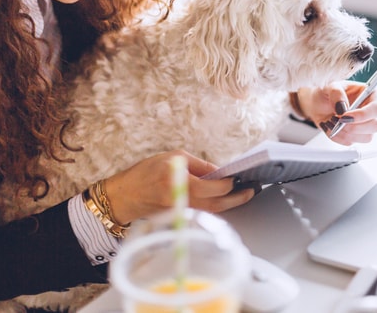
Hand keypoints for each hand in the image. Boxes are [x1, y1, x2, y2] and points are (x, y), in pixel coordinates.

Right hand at [103, 150, 255, 223]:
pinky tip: (226, 200)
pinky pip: (204, 212)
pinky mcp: (181, 218)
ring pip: (213, 210)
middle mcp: (182, 199)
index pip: (213, 187)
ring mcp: (182, 212)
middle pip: (217, 204)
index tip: (238, 178)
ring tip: (243, 194)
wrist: (125, 195)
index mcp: (180, 181)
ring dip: (230, 203)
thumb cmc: (147, 172)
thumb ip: (199, 165)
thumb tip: (220, 172)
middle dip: (237, 198)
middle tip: (251, 191)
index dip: (228, 184)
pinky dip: (217, 206)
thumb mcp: (173, 157)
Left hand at [296, 81, 376, 145]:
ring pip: (366, 137)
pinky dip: (338, 137)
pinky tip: (332, 127)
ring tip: (332, 121)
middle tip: (337, 120)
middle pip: (376, 126)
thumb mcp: (330, 87)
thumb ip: (337, 94)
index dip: (363, 115)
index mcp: (372, 94)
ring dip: (346, 132)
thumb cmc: (328, 93)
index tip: (345, 116)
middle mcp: (372, 111)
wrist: (318, 104)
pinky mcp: (358, 136)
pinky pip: (352, 142)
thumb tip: (342, 108)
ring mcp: (367, 125)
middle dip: (354, 126)